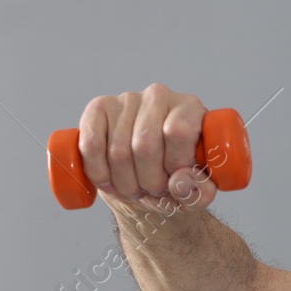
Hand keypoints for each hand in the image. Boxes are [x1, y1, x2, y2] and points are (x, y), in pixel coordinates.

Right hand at [78, 83, 217, 211]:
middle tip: (154, 190)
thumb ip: (199, 191)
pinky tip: (108, 182)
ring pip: (118, 151)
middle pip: (145, 144)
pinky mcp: (98, 108)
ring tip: (136, 188)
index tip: (175, 181)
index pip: (178, 131)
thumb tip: (180, 180)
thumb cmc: (175, 183)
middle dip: (149, 180)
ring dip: (125, 183)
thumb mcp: (196, 194)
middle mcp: (159, 96)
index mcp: (190, 109)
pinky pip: (91, 144)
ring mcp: (127, 99)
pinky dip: (98, 172)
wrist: (146, 184)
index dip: (174, 164)